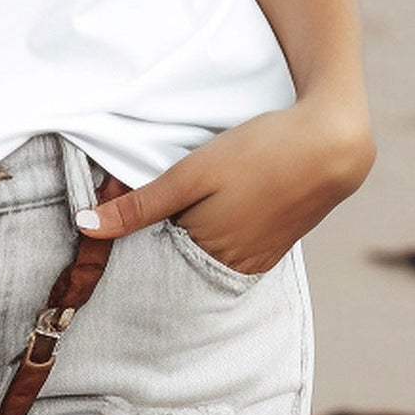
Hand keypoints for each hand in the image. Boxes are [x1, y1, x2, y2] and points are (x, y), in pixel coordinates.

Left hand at [75, 98, 376, 275]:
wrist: (329, 145)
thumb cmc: (258, 154)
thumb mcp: (190, 174)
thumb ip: (139, 204)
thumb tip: (85, 228)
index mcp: (207, 255)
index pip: (150, 257)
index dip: (131, 231)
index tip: (113, 208)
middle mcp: (232, 269)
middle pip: (177, 257)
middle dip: (158, 234)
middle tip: (150, 195)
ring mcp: (257, 260)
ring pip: (203, 250)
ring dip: (187, 229)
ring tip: (188, 194)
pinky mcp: (273, 246)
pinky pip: (230, 246)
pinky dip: (214, 229)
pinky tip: (217, 201)